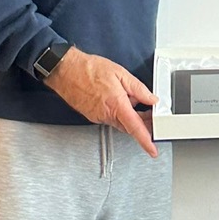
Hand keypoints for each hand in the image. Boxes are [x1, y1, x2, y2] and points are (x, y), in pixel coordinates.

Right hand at [44, 46, 158, 156]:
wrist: (65, 70)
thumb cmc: (88, 69)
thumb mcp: (121, 74)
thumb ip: (139, 89)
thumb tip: (151, 99)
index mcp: (116, 105)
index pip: (135, 128)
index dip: (146, 141)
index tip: (153, 150)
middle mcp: (106, 114)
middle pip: (129, 126)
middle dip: (142, 124)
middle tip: (153, 115)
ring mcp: (97, 116)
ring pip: (119, 122)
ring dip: (130, 116)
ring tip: (135, 101)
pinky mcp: (92, 115)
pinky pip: (110, 118)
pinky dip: (118, 112)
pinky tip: (119, 99)